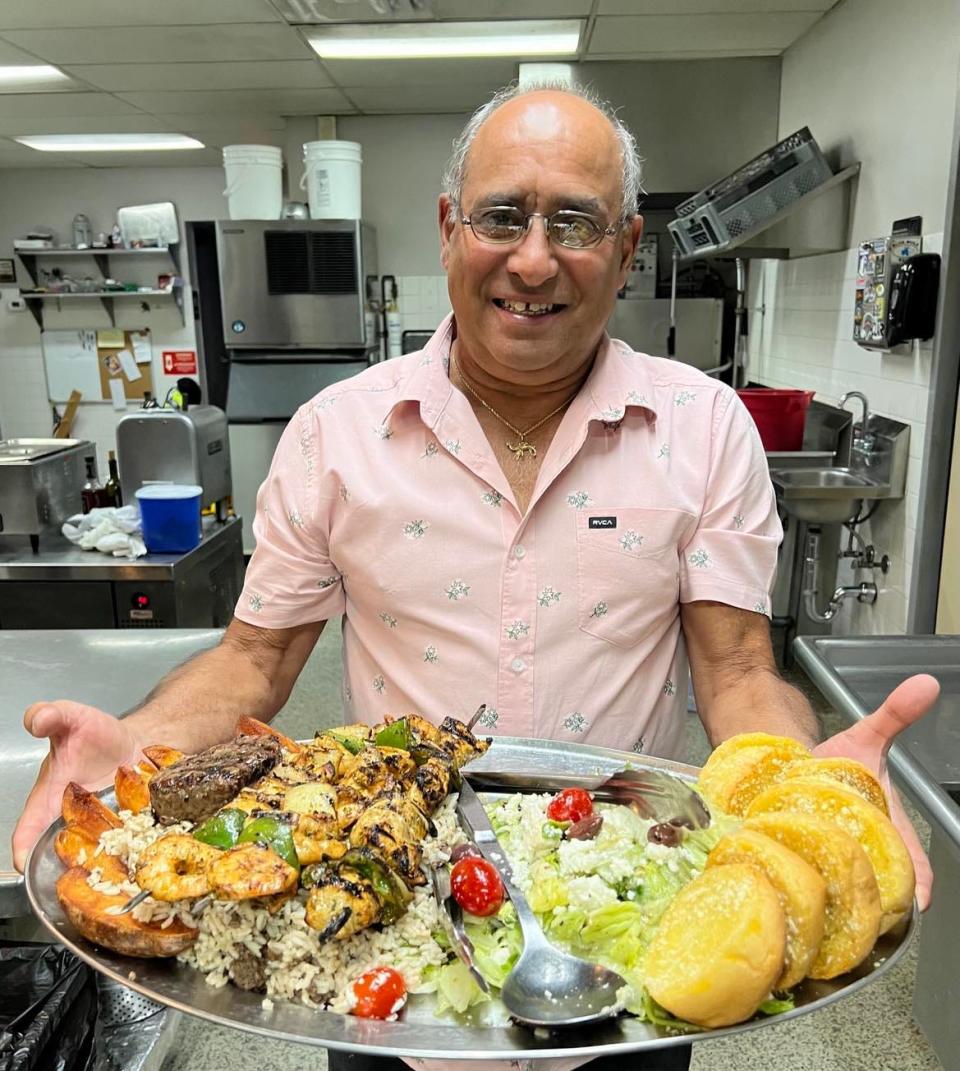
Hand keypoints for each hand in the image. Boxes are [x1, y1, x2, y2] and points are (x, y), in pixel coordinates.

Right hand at [12, 701, 141, 872]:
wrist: (135, 739)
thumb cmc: (96, 734)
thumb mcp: (73, 718)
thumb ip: (52, 715)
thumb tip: (39, 719)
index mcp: (48, 798)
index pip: (28, 829)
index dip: (23, 848)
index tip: (24, 862)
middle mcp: (71, 820)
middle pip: (61, 851)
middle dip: (67, 863)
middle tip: (81, 868)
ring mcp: (101, 829)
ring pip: (97, 855)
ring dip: (104, 862)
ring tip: (115, 864)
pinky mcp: (128, 831)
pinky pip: (129, 846)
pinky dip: (135, 850)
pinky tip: (145, 851)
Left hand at [812, 673, 939, 910]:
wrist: (794, 764)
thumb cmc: (838, 761)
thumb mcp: (866, 738)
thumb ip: (896, 714)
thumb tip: (926, 683)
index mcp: (893, 833)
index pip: (916, 872)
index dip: (916, 888)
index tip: (913, 899)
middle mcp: (870, 854)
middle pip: (881, 893)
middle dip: (875, 899)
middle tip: (860, 898)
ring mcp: (841, 864)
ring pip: (849, 900)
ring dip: (839, 899)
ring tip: (827, 897)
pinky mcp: (811, 869)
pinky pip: (814, 893)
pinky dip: (808, 894)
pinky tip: (797, 893)